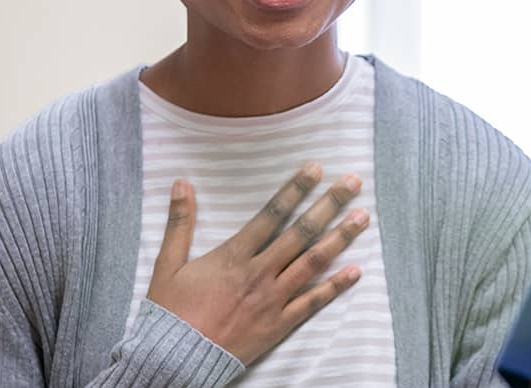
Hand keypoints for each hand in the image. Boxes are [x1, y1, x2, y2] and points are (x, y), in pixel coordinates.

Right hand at [146, 162, 368, 364]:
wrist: (173, 360)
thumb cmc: (170, 313)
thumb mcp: (168, 264)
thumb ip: (179, 222)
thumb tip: (181, 183)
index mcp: (234, 256)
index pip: (272, 214)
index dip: (295, 189)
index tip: (316, 168)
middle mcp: (259, 274)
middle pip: (301, 232)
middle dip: (329, 204)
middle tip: (352, 183)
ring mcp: (272, 300)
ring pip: (313, 263)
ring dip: (340, 238)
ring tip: (362, 217)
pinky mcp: (278, 324)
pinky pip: (312, 303)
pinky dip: (335, 286)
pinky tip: (356, 271)